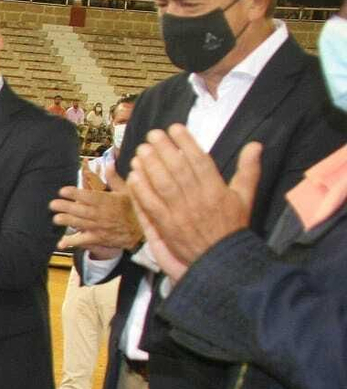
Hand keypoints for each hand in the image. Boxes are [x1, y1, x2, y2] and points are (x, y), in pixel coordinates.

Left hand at [51, 163, 140, 252]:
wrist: (142, 231)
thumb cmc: (134, 208)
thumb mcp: (127, 191)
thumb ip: (114, 178)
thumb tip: (109, 162)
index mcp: (107, 201)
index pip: (88, 196)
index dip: (74, 193)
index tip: (62, 191)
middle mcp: (100, 214)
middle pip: (80, 210)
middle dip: (65, 207)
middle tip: (52, 204)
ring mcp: (98, 227)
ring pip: (79, 223)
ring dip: (66, 221)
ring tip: (55, 218)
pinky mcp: (98, 238)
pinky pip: (83, 240)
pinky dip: (71, 242)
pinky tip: (60, 243)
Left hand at [127, 128, 259, 281]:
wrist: (220, 260)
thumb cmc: (232, 227)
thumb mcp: (245, 198)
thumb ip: (248, 170)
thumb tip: (255, 144)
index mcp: (217, 191)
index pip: (199, 161)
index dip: (186, 143)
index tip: (175, 128)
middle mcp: (197, 200)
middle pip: (177, 170)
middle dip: (163, 150)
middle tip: (152, 135)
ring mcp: (179, 214)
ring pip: (161, 185)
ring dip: (149, 166)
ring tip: (141, 150)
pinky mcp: (165, 227)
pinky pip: (150, 206)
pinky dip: (141, 190)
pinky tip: (134, 176)